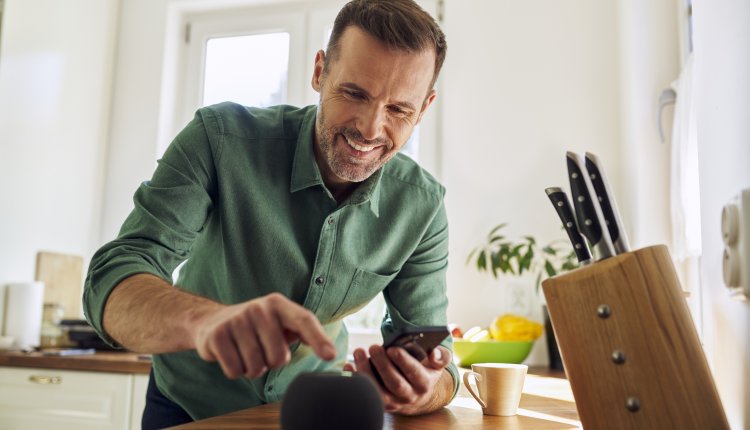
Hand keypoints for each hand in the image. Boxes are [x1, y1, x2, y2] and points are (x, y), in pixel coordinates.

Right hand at [191, 292, 335, 378]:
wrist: (210, 321)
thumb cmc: (254, 327)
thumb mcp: (279, 322)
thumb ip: (302, 332)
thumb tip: (330, 352)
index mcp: (278, 304)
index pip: (304, 320)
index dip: (319, 339)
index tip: (330, 355)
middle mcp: (258, 308)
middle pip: (279, 356)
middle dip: (272, 363)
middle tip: (261, 350)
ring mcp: (236, 320)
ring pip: (256, 367)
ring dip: (253, 368)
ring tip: (246, 352)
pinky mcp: (217, 336)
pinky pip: (235, 371)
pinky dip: (236, 371)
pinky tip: (232, 355)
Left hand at [344, 345, 452, 414]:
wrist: (418, 394)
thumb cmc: (425, 371)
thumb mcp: (437, 364)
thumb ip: (441, 355)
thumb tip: (434, 351)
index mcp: (424, 384)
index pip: (415, 374)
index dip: (403, 362)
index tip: (392, 349)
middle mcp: (409, 396)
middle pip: (395, 383)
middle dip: (383, 365)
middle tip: (373, 347)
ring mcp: (393, 402)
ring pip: (378, 392)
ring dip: (366, 372)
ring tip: (359, 352)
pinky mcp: (380, 403)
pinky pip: (366, 395)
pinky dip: (355, 381)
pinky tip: (348, 366)